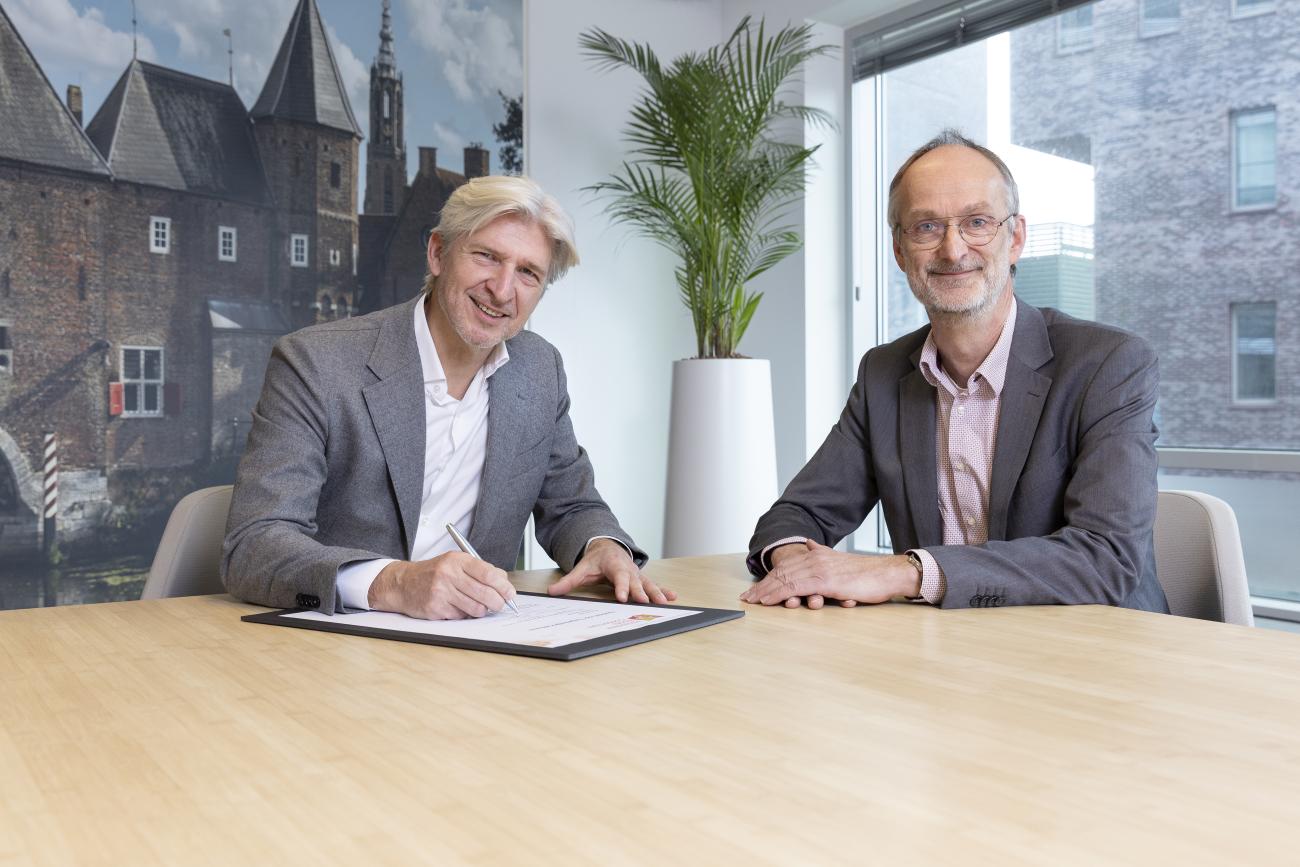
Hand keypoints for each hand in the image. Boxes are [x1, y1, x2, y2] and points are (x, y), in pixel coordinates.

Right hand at [368, 552, 515, 619]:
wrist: (403, 583)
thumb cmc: (434, 573)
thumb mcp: (455, 562)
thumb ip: (480, 570)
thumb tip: (504, 583)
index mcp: (457, 560)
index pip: (488, 574)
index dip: (504, 586)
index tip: (510, 594)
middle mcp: (449, 574)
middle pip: (485, 594)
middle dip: (498, 603)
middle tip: (499, 605)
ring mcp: (441, 592)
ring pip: (476, 608)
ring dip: (481, 611)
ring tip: (477, 606)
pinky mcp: (435, 608)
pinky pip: (461, 616)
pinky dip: (464, 615)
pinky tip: (457, 607)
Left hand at [547, 539, 676, 603]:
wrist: (608, 547)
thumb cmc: (596, 559)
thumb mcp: (581, 568)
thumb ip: (568, 581)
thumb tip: (552, 592)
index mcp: (614, 564)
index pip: (618, 577)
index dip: (621, 587)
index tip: (622, 598)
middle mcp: (628, 569)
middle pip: (636, 581)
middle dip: (641, 592)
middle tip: (645, 602)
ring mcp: (636, 573)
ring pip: (648, 583)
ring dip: (656, 593)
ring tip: (664, 602)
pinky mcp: (641, 579)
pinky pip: (653, 585)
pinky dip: (663, 590)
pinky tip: (673, 596)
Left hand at [740, 540, 917, 607]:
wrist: (887, 574)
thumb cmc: (868, 574)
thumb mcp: (840, 560)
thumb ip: (822, 552)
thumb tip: (810, 545)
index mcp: (817, 554)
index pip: (787, 566)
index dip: (770, 577)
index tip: (756, 588)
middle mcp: (815, 558)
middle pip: (781, 572)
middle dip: (762, 585)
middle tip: (747, 597)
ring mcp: (819, 569)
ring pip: (785, 579)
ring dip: (766, 591)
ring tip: (753, 600)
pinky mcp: (825, 580)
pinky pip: (796, 587)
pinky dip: (779, 594)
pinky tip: (769, 601)